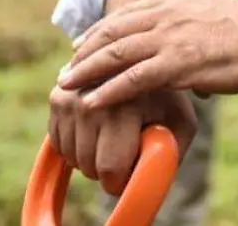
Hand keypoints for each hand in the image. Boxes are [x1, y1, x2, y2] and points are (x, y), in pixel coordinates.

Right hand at [47, 83, 196, 196]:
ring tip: (112, 138)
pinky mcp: (56, 98)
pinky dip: (76, 146)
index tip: (131, 175)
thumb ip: (171, 154)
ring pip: (72, 158)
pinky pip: (60, 145)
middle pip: (89, 166)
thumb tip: (149, 182)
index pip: (110, 166)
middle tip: (125, 154)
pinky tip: (95, 130)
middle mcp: (91, 98)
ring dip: (91, 159)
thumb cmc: (165, 96)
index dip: (121, 182)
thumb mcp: (181, 122)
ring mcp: (69, 96)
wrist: (138, 56)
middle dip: (108, 172)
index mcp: (125, 104)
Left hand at [58, 0, 237, 108]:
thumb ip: (191, 22)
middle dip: (85, 53)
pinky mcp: (179, 63)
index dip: (99, 31)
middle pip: (114, 31)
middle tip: (66, 71)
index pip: (126, 13)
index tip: (80, 45)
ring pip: (117, 54)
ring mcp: (172, 37)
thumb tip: (182, 44)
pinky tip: (92, 102)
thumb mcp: (213, 12)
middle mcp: (168, 12)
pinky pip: (134, 79)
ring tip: (66, 87)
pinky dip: (109, 91)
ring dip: (87, 72)